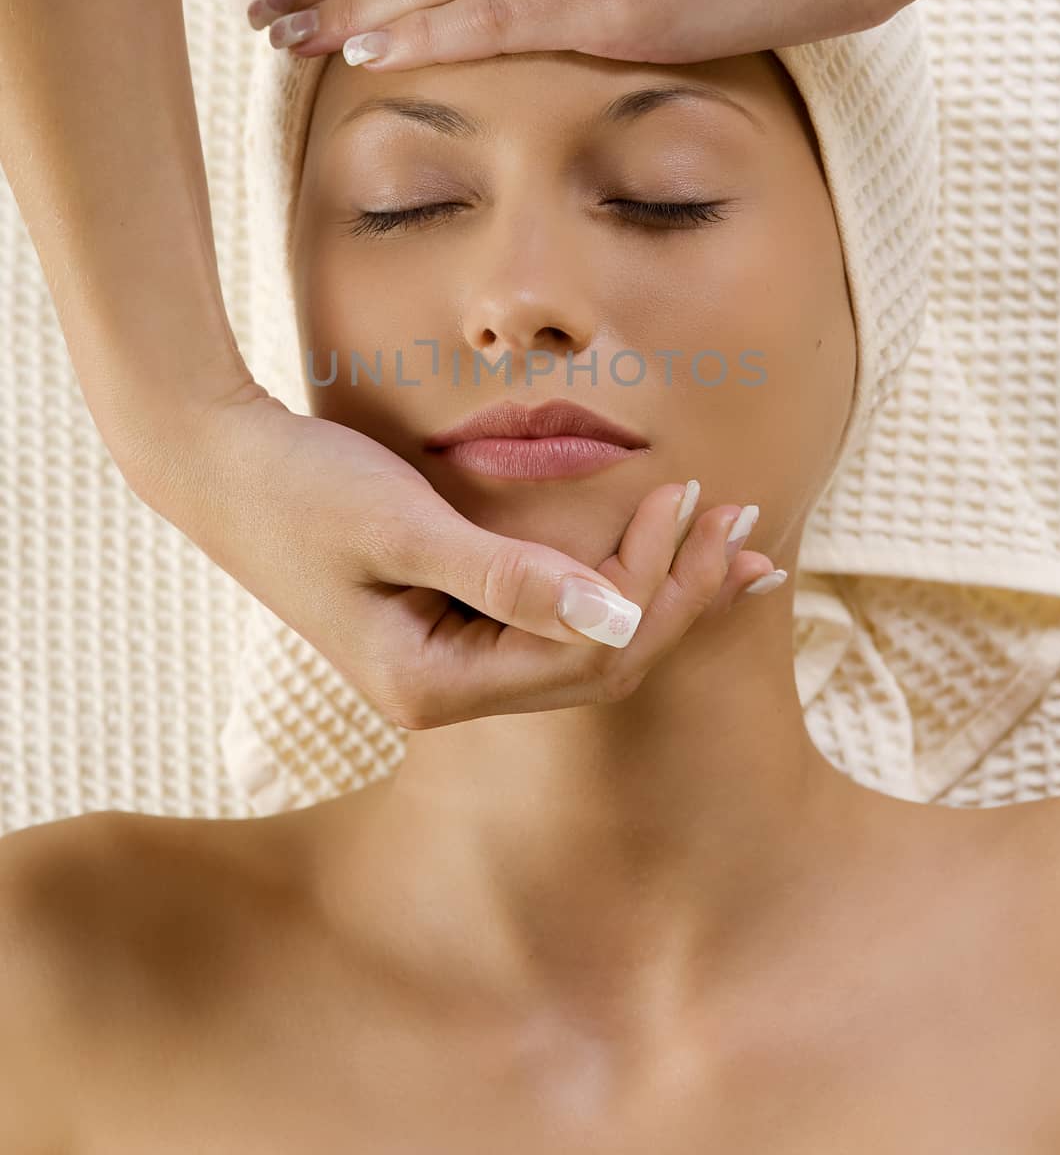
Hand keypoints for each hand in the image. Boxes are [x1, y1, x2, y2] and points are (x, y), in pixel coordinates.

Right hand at [135, 379, 778, 728]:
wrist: (217, 462)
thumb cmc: (299, 488)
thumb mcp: (403, 527)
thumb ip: (512, 578)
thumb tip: (622, 613)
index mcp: (430, 686)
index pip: (582, 655)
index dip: (649, 584)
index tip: (688, 498)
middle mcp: (445, 692)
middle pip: (598, 666)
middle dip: (679, 598)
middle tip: (746, 527)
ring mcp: (448, 663)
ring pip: (585, 647)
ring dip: (659, 591)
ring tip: (732, 538)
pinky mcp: (449, 626)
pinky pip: (555, 618)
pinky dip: (612, 580)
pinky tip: (659, 551)